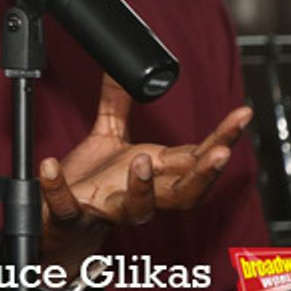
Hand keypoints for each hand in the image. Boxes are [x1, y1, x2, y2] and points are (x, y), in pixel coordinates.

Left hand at [38, 74, 251, 275]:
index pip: (196, 156)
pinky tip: (48, 166)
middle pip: (184, 192)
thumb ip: (116, 104)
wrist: (61, 222)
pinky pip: (67, 206)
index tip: (241, 115)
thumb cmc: (96, 181)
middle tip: (221, 153)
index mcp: (155, 173)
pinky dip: (57, 187)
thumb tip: (123, 69)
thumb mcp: (108, 137)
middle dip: (204, 174)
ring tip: (141, 159)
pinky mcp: (72, 216)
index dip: (222, 137)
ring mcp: (108, 208)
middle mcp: (141, 196)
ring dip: (143, 187)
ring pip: (138, 209)